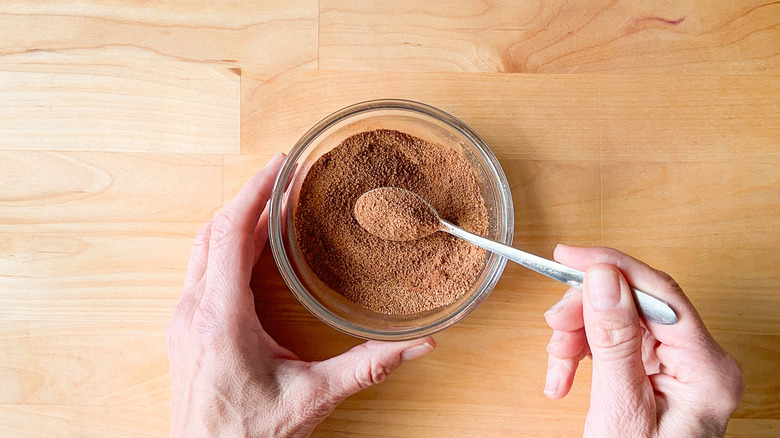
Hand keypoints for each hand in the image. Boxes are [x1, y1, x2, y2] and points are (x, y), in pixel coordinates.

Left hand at [166, 153, 435, 437]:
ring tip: (272, 203)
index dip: (254, 192)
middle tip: (282, 175)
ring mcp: (184, 321)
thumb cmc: (247, 437)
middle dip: (249, 197)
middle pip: (213, 232)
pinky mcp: (187, 331)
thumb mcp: (312, 398)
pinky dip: (227, 247)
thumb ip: (367, 368)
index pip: (230, 233)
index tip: (279, 165)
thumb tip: (417, 347)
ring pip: (202, 249)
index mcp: (221, 318)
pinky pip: (202, 271)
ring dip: (236, 221)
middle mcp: (194, 312)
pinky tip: (253, 247)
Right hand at [543, 245, 743, 437]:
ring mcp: (680, 366)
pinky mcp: (658, 373)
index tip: (567, 256)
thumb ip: (614, 341)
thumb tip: (603, 278)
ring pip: (618, 320)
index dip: (611, 266)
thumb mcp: (620, 408)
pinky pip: (614, 343)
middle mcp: (700, 361)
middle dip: (585, 314)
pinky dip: (582, 354)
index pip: (660, 293)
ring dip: (577, 337)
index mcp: (707, 368)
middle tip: (553, 327)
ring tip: (556, 368)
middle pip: (634, 304)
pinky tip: (564, 377)